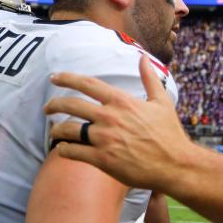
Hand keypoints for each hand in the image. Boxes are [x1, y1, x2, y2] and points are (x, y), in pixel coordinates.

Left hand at [46, 55, 195, 191]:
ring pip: (68, 129)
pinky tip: (62, 149)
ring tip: (54, 132)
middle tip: (47, 108)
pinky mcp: (103, 159)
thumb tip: (143, 58)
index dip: (67, 79)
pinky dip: (64, 150)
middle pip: (71, 105)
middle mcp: (110, 117)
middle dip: (54, 105)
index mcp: (122, 101)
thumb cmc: (169, 134)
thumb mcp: (162, 101)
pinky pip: (73, 152)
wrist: (175, 164)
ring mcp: (104, 139)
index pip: (87, 84)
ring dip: (56, 130)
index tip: (55, 77)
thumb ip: (149, 78)